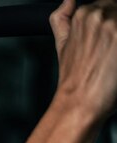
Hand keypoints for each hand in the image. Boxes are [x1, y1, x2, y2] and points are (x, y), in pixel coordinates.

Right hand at [50, 0, 116, 119]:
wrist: (79, 102)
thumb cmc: (74, 80)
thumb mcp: (61, 46)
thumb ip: (62, 19)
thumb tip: (66, 2)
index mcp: (83, 14)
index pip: (110, 5)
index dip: (112, 23)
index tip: (110, 39)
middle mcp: (99, 15)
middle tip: (112, 48)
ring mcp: (115, 25)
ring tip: (113, 54)